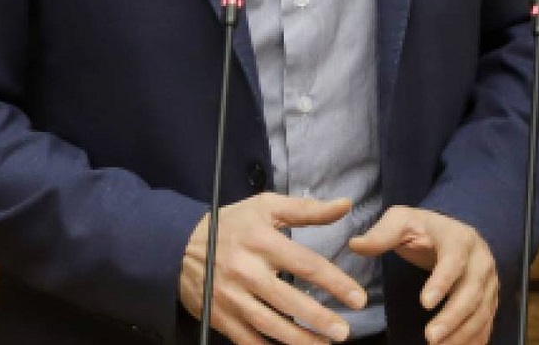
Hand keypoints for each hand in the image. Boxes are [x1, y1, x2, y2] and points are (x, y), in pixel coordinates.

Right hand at [179, 192, 367, 344]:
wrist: (180, 245)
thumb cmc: (233, 224)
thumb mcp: (266, 207)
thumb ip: (306, 209)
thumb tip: (345, 206)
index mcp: (261, 240)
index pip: (305, 263)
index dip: (335, 282)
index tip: (357, 298)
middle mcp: (246, 270)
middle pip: (290, 300)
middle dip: (321, 319)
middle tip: (345, 331)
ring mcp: (232, 297)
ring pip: (272, 326)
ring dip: (302, 341)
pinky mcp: (221, 318)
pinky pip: (250, 341)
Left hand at [349, 207, 497, 344]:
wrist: (450, 233)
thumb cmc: (422, 228)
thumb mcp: (401, 221)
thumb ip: (381, 234)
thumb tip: (355, 245)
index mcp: (458, 237)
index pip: (454, 260)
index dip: (441, 282)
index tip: (424, 303)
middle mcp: (480, 260)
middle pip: (471, 292)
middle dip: (452, 317)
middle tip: (430, 338)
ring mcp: (488, 281)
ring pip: (481, 311)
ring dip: (461, 333)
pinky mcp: (489, 299)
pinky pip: (486, 323)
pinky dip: (474, 339)